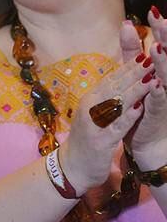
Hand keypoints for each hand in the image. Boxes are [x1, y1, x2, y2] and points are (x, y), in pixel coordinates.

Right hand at [59, 53, 153, 192]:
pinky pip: (115, 128)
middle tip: (151, 58)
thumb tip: (122, 79)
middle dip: (134, 73)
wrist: (71, 168)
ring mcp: (93, 124)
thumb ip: (106, 98)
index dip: (128, 66)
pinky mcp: (99, 142)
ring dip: (133, 91)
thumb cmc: (86, 140)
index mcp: (90, 100)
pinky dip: (126, 118)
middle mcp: (89, 108)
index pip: (112, 78)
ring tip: (150, 79)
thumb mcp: (94, 115)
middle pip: (114, 87)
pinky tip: (138, 109)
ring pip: (115, 104)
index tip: (145, 53)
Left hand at [134, 11, 166, 164]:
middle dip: (166, 40)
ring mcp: (166, 98)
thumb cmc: (145, 102)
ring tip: (157, 48)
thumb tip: (126, 24)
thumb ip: (132, 50)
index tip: (155, 12)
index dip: (162, 30)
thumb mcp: (137, 72)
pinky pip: (160, 103)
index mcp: (162, 71)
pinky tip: (155, 84)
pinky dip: (158, 93)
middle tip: (162, 22)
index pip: (163, 47)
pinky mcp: (159, 115)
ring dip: (163, 63)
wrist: (150, 140)